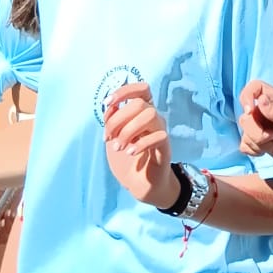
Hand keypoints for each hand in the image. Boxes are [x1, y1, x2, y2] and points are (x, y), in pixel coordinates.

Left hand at [102, 82, 175, 207]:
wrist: (138, 184)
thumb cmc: (125, 158)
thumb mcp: (112, 137)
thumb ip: (111, 120)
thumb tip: (111, 106)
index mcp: (141, 112)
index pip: (141, 89)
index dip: (125, 91)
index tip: (108, 103)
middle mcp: (153, 117)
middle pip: (140, 103)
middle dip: (118, 119)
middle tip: (108, 138)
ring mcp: (161, 131)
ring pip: (150, 115)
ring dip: (128, 131)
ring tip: (119, 147)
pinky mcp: (165, 147)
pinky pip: (159, 136)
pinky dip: (141, 143)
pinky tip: (130, 153)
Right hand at [238, 81, 272, 167]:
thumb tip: (260, 100)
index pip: (255, 87)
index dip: (247, 96)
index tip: (250, 112)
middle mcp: (266, 111)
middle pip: (245, 115)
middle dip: (255, 131)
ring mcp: (261, 126)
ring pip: (244, 131)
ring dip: (256, 142)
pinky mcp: (258, 140)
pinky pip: (244, 144)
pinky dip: (253, 150)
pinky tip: (266, 151)